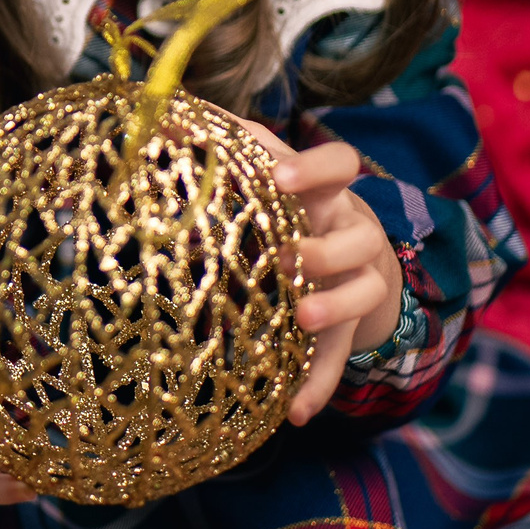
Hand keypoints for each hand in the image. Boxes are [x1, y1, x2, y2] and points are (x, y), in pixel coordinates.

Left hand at [238, 122, 404, 426]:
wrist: (356, 266)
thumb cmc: (294, 214)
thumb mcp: (273, 183)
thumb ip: (232, 154)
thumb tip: (166, 114)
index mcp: (327, 195)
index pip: (340, 165)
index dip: (314, 167)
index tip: (279, 176)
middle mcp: (352, 234)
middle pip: (357, 236)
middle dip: (324, 246)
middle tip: (289, 255)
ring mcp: (359, 283)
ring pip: (363, 292)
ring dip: (332, 306)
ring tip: (302, 316)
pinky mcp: (353, 330)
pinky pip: (341, 360)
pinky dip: (320, 386)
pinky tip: (296, 414)